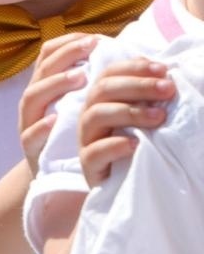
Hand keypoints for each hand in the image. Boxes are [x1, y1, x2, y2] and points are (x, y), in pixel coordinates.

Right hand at [18, 34, 96, 174]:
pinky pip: (30, 136)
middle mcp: (34, 102)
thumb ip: (91, 84)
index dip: (68, 44)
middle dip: (66, 56)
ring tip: (79, 77)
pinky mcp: (31, 150)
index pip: (48, 56)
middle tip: (91, 49)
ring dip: (55, 84)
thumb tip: (124, 56)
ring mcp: (28, 124)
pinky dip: (41, 127)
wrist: (55, 181)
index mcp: (45, 88)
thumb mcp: (79, 107)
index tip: (94, 38)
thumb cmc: (74, 138)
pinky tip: (55, 121)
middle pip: (42, 71)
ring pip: (32, 98)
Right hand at [78, 57, 174, 185]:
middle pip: (102, 90)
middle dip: (137, 85)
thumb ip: (147, 95)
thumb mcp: (143, 117)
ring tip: (159, 117)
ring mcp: (86, 140)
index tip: (163, 70)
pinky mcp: (89, 165)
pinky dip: (115, 145)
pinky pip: (95, 152)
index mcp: (101, 100)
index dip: (133, 67)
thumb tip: (167, 72)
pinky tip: (136, 144)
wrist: (126, 186)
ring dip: (129, 112)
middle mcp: (89, 115)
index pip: (109, 73)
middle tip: (167, 89)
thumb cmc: (138, 146)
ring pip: (95, 116)